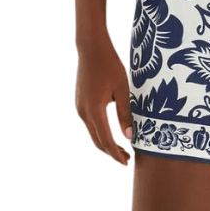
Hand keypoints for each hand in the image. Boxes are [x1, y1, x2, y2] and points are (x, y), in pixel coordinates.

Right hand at [76, 40, 133, 164]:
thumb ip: (125, 114)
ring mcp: (79, 107)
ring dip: (105, 142)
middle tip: (126, 159)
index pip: (106, 140)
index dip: (116, 154)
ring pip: (92, 132)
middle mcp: (83, 112)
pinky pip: (90, 123)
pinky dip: (100, 132)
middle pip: (97, 140)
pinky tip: (110, 132)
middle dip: (111, 152)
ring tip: (121, 148)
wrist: (91, 48)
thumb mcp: (122, 90)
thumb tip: (129, 136)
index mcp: (94, 110)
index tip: (126, 162)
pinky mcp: (79, 102)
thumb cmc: (110, 66)